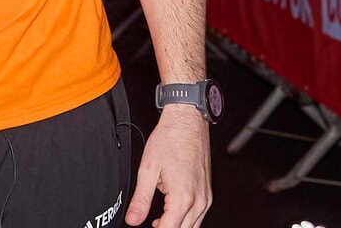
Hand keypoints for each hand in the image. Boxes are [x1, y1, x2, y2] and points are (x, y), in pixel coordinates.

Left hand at [126, 104, 211, 225]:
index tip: (147, 227)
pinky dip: (184, 221)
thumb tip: (133, 220)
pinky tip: (168, 215)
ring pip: (193, 227)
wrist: (187, 122)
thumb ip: (140, 199)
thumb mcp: (148, 170)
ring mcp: (206, 198)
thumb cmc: (169, 140)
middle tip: (151, 224)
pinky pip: (198, 216)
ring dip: (175, 227)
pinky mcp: (207, 193)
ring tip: (156, 223)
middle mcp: (199, 201)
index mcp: (183, 198)